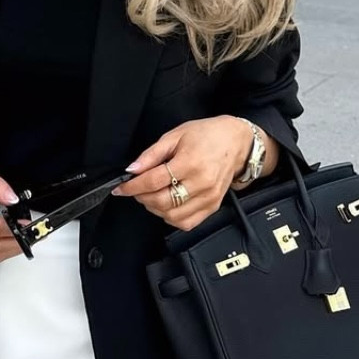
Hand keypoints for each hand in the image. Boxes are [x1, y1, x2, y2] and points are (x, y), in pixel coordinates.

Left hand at [111, 117, 257, 232]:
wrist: (237, 142)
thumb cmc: (207, 135)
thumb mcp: (175, 135)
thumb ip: (151, 154)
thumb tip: (132, 170)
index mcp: (190, 162)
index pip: (153, 181)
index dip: (132, 187)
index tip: (121, 188)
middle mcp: (201, 183)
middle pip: (161, 201)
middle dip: (141, 198)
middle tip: (135, 190)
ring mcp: (208, 198)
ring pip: (172, 216)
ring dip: (154, 209)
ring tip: (151, 196)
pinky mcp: (213, 207)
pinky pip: (187, 223)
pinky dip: (171, 218)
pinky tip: (167, 205)